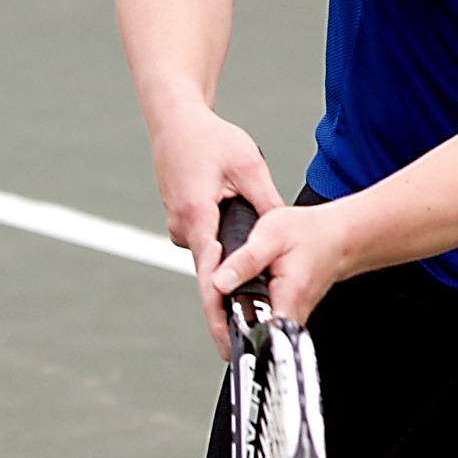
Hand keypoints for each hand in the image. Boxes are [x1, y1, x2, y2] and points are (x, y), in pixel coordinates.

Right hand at [147, 101, 282, 356]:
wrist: (174, 120)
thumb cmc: (210, 139)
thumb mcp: (248, 166)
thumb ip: (265, 202)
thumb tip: (284, 230)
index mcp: (197, 217)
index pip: (210, 275)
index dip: (219, 309)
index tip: (227, 338)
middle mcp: (183, 227)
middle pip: (211, 272)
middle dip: (231, 294)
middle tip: (248, 330)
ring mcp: (179, 225)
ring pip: (211, 254)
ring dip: (230, 260)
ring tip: (255, 269)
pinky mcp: (182, 220)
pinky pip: (206, 241)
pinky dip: (221, 243)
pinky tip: (236, 237)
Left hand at [212, 199, 354, 335]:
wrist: (335, 239)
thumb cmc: (310, 234)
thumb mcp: (273, 234)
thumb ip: (246, 260)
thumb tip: (220, 283)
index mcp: (287, 298)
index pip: (247, 330)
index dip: (219, 316)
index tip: (215, 286)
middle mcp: (287, 318)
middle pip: (236, 333)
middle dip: (216, 308)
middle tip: (216, 275)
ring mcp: (282, 321)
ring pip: (239, 328)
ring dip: (223, 306)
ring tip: (224, 273)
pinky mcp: (278, 317)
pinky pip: (248, 319)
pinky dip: (234, 303)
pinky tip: (234, 280)